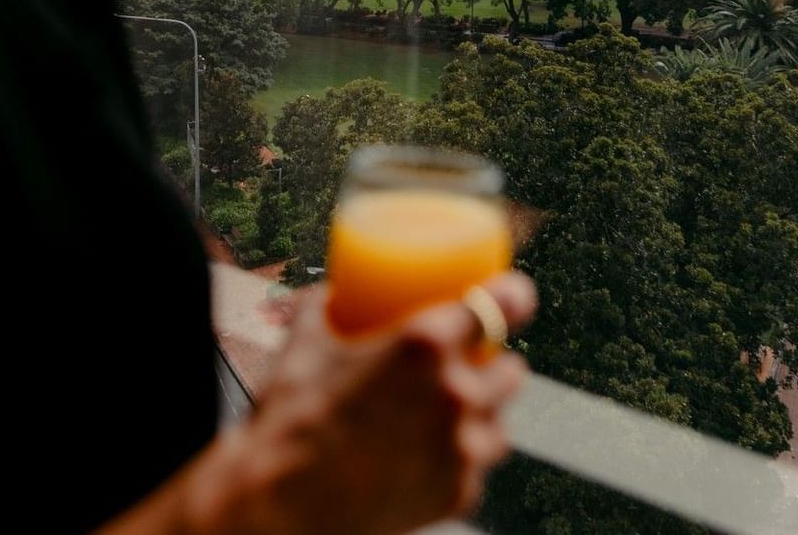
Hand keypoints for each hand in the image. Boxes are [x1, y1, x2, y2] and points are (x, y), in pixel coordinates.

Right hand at [205, 272, 535, 534]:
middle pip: (510, 369)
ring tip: (448, 416)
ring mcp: (463, 448)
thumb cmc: (290, 417)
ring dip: (482, 415)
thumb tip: (332, 292)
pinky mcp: (460, 492)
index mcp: (425, 344)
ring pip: (499, 422)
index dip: (515, 296)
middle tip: (468, 365)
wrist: (281, 506)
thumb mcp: (304, 342)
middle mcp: (456, 393)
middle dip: (494, 365)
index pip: (499, 305)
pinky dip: (458, 460)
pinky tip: (426, 457)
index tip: (516, 296)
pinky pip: (476, 467)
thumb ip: (326, 306)